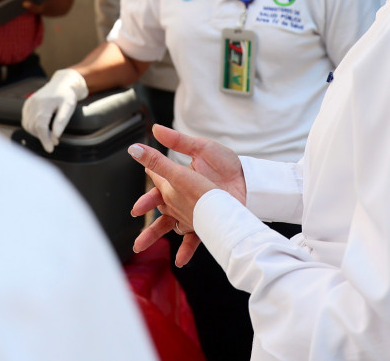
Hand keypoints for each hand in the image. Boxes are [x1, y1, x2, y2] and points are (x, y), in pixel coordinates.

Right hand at [20, 69, 88, 152]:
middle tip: (55, 140)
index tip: (50, 149)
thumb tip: (56, 136)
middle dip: (43, 137)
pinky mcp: (27, 104)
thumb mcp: (69, 107)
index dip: (45, 139)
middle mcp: (34, 103)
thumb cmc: (67, 95)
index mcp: (45, 104)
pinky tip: (42, 127)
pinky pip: (25, 120)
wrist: (62, 82)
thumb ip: (62, 121)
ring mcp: (29, 103)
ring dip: (37, 133)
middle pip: (34, 127)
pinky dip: (32, 127)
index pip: (41, 126)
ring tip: (50, 133)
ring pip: (28, 126)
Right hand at [128, 125, 246, 265]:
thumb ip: (177, 140)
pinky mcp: (208, 222)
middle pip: (161, 214)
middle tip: (137, 239)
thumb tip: (155, 129)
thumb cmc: (228, 163)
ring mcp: (195, 212)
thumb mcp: (201, 148)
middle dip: (148, 226)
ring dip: (158, 239)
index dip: (148, 200)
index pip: (159, 190)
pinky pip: (195, 238)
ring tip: (144, 250)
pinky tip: (181, 260)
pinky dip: (187, 250)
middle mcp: (185, 197)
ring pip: (172, 228)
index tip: (137, 209)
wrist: (251, 181)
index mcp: (181, 179)